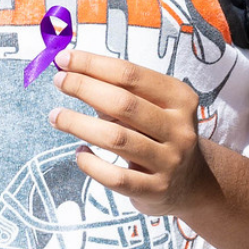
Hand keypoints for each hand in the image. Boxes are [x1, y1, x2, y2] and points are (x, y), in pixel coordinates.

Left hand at [48, 48, 216, 218]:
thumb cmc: (159, 133)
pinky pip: (116, 177)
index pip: (131, 74)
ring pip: (117, 139)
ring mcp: (170, 162)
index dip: (93, 65)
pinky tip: (80, 153)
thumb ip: (119, 89)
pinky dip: (91, 164)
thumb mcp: (152, 106)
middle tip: (59, 82)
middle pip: (123, 103)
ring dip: (79, 124)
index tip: (64, 59)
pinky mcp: (156, 190)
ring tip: (56, 116)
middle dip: (84, 88)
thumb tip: (71, 70)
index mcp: (179, 98)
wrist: (192, 183)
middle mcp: (179, 129)